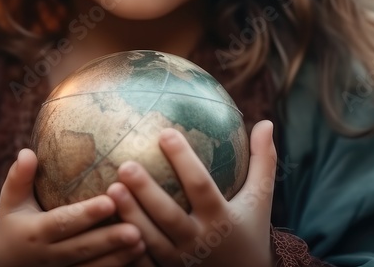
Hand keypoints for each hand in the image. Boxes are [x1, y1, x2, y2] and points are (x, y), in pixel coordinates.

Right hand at [0, 148, 146, 266]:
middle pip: (82, 248)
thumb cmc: (13, 225)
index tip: (109, 201)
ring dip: (118, 257)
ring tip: (142, 242)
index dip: (86, 214)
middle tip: (136, 229)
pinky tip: (139, 258)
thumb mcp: (10, 203)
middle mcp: (49, 256)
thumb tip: (27, 152)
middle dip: (109, 240)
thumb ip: (19, 178)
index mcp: (36, 232)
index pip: (63, 222)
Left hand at [106, 120, 276, 266]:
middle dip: (146, 191)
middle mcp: (199, 241)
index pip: (200, 185)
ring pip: (150, 239)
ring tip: (110, 189)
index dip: (183, 159)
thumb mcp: (260, 199)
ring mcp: (180, 261)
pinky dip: (124, 245)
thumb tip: (267, 122)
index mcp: (221, 218)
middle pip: (168, 215)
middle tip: (125, 165)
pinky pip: (142, 262)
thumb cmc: (250, 231)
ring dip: (130, 215)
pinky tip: (106, 223)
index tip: (165, 132)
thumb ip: (262, 161)